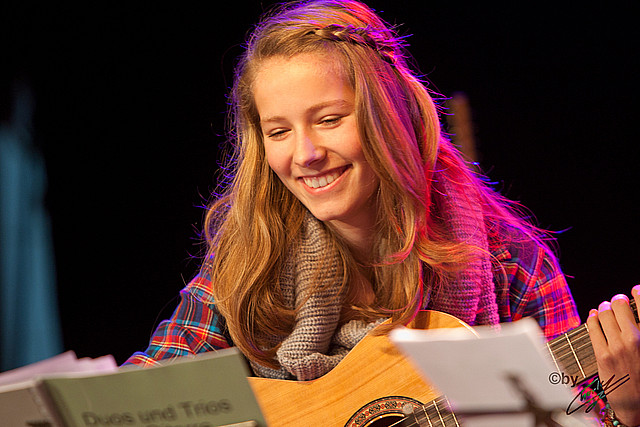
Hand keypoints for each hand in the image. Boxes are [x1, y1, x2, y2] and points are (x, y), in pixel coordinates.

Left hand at [586, 285, 639, 425]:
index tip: (635, 290)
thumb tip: (635, 314)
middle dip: (617, 301)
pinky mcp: (602, 355)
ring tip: (604, 309)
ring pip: (603, 314)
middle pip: (620, 306)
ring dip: (603, 308)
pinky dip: (592, 318)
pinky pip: (592, 328)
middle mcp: (635, 340)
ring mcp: (617, 348)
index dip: (638, 293)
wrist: (637, 404)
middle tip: (616, 302)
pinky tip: (593, 317)